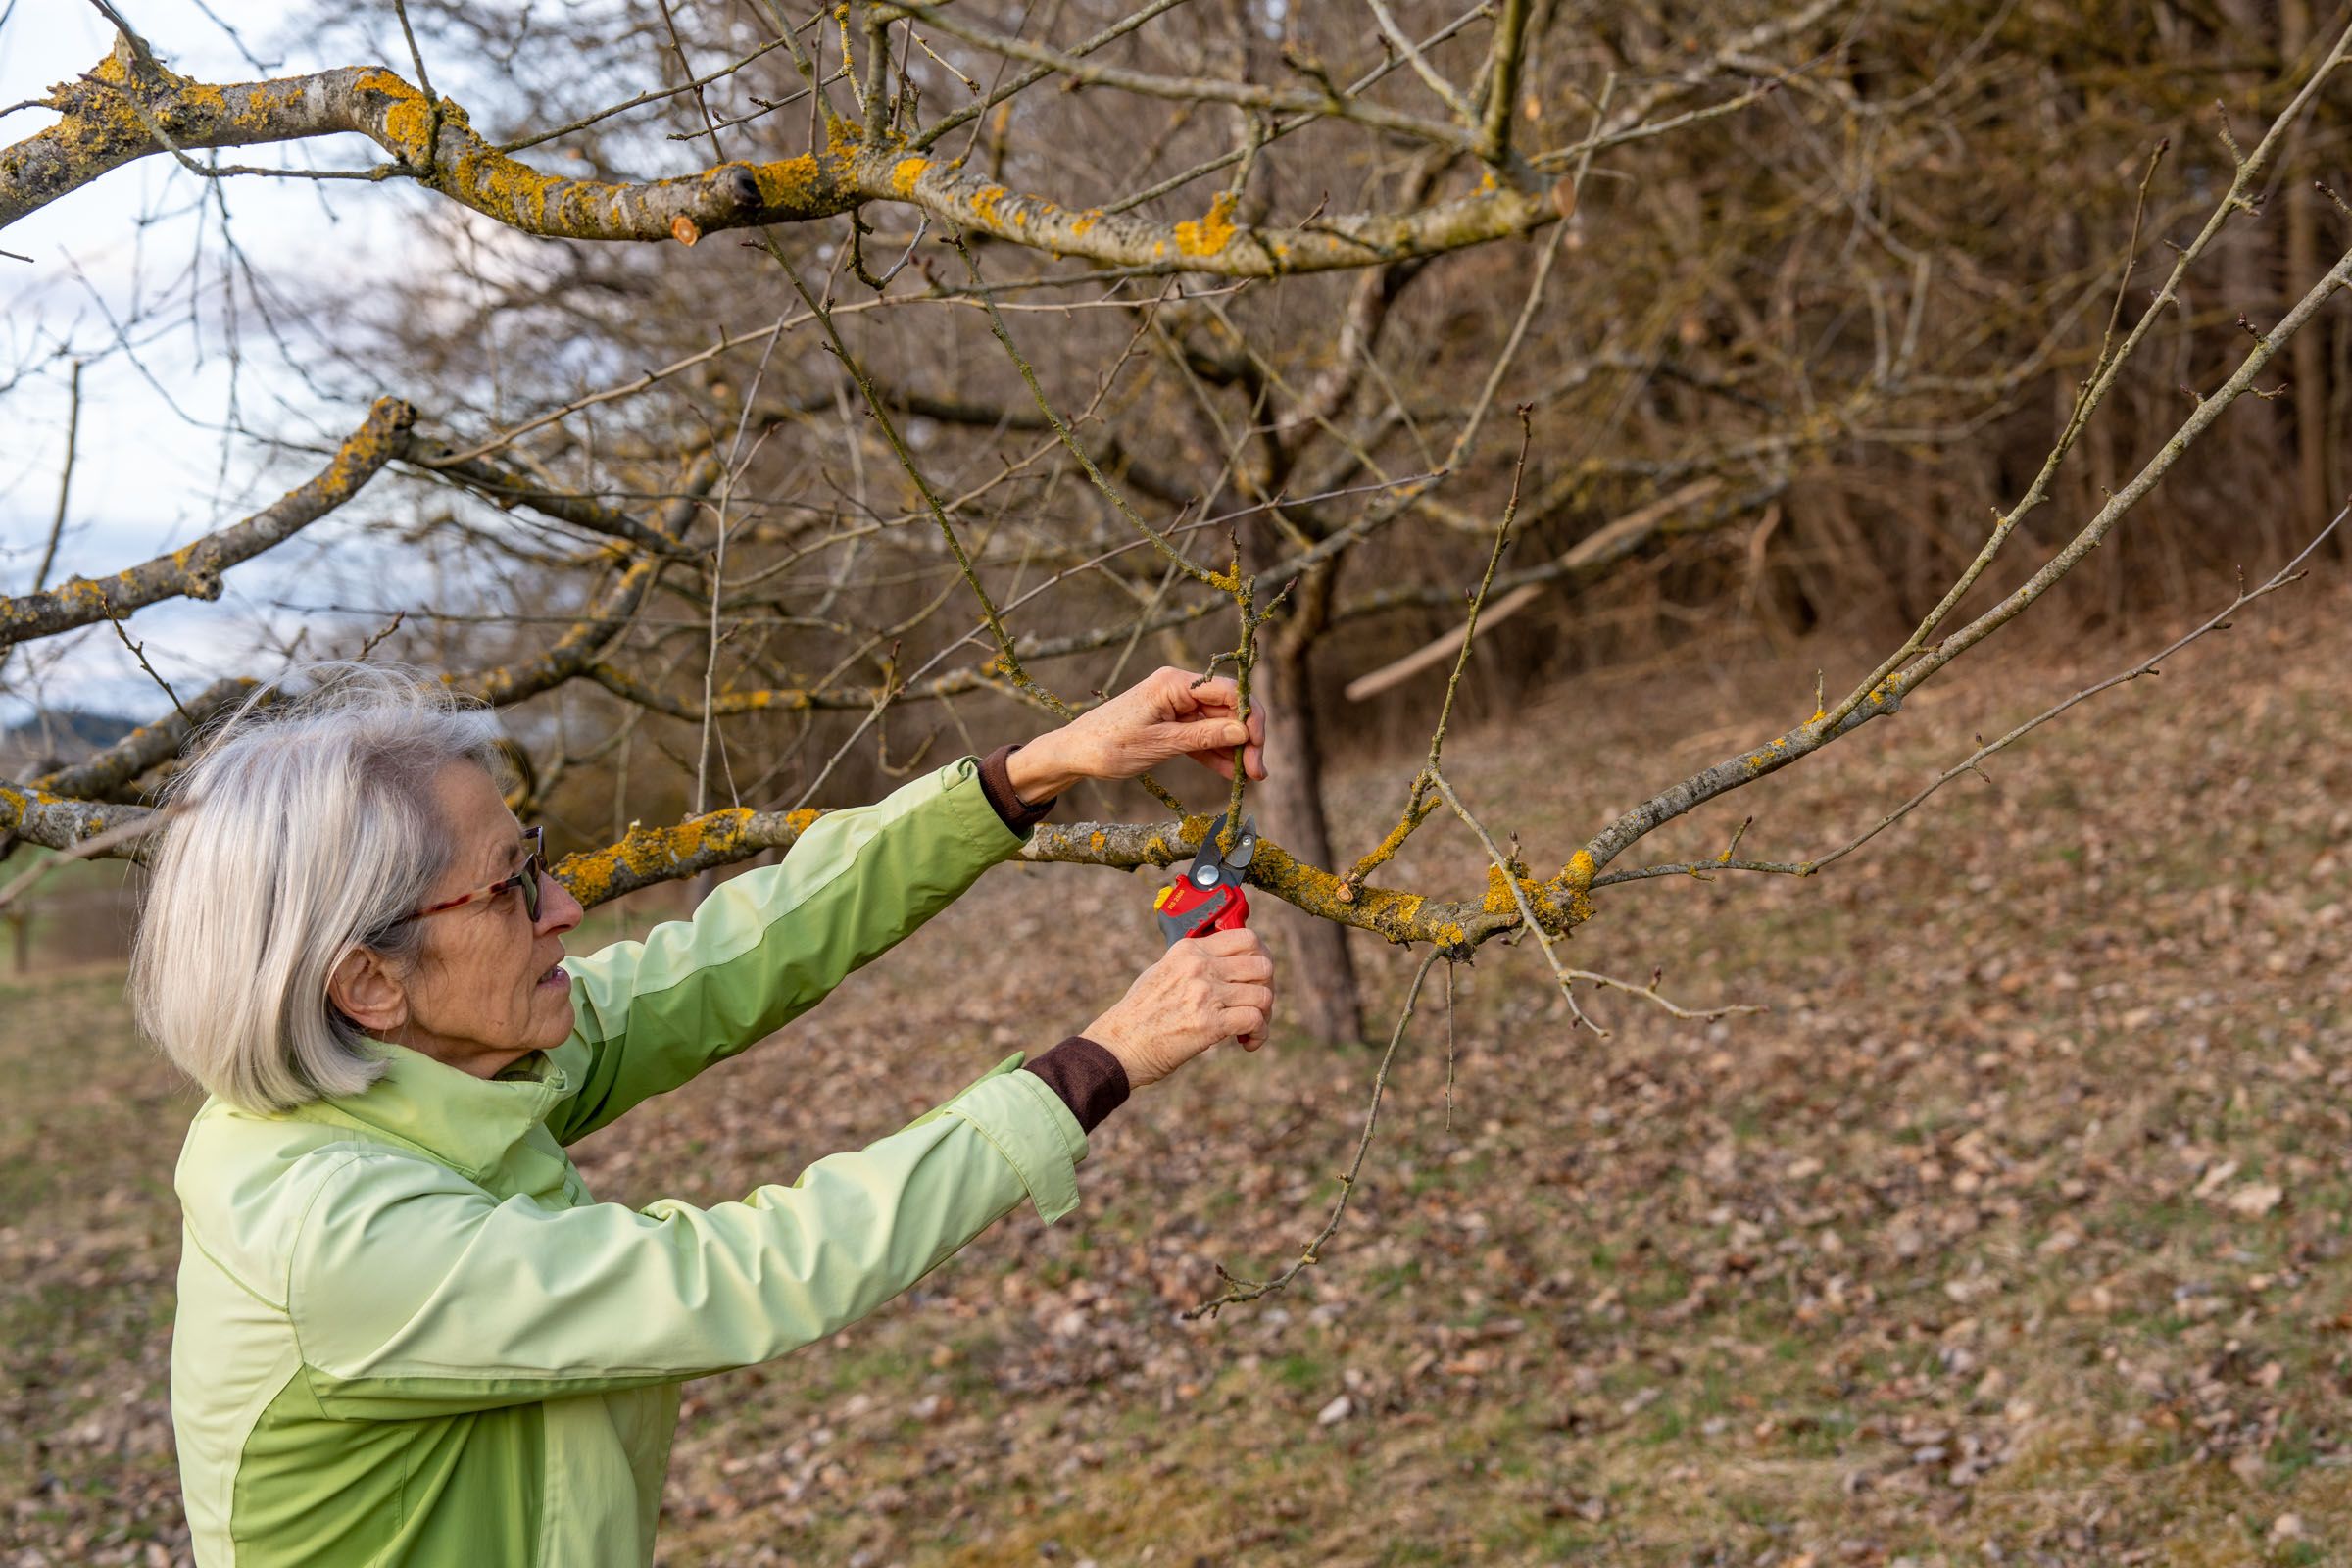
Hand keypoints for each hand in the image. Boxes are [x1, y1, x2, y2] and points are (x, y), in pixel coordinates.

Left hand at [1006, 667, 1267, 801]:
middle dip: (1246, 738)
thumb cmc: (1109, 745)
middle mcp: (1179, 689)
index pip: (1228, 691)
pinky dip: (1217, 754)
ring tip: (1250, 778)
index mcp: (1175, 683)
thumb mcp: (1160, 745)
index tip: (1257, 746)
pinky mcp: (1172, 724)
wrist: (1074, 753)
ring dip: (1235, 750)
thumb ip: (1203, 738)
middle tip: (1257, 771)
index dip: (1250, 717)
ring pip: (1219, 725)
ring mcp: (1177, 707)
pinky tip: (1233, 774)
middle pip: (1228, 709)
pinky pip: (1202, 737)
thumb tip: (1243, 732)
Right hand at [1083, 928, 1274, 1087]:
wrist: (1119, 1046)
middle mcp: (1199, 966)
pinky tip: (1248, 1042)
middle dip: (1267, 986)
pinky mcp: (1210, 1023)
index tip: (1258, 974)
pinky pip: (1255, 1020)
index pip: (1245, 937)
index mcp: (1188, 950)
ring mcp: (1205, 993)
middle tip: (1258, 1004)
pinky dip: (1259, 1034)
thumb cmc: (1137, 1014)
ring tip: (1251, 1028)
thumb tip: (1223, 964)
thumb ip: (1191, 964)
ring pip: (1263, 994)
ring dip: (1265, 1014)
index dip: (1261, 956)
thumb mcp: (1160, 972)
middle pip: (1262, 965)